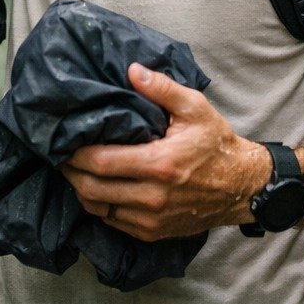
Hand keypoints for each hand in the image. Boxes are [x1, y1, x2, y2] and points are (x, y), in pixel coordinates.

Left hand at [60, 63, 271, 239]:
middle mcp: (152, 196)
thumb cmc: (216, 143)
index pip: (101, 162)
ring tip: (74, 171)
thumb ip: (161, 88)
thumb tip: (132, 70)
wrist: (242, 187)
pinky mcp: (154, 233)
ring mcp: (152, 219)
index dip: (75, 154)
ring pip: (98, 210)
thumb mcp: (195, 107)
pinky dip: (99, 207)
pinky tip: (96, 189)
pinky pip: (114, 223)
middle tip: (60, 156)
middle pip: (92, 190)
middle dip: (71, 173)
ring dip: (81, 191)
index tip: (63, 140)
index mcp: (159, 164)